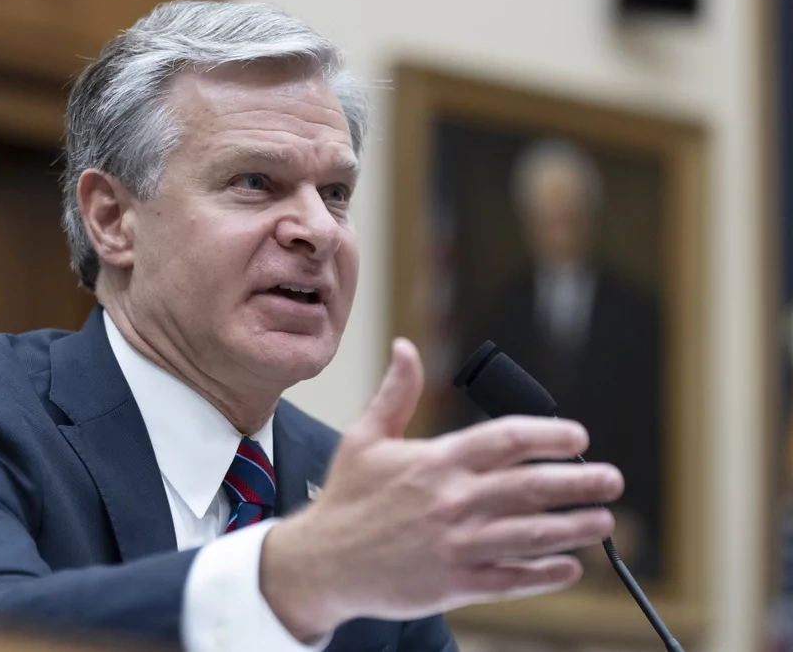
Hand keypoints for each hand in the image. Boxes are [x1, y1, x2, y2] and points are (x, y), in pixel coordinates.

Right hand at [260, 338, 622, 640]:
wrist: (322, 563)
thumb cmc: (346, 499)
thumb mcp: (365, 438)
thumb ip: (395, 393)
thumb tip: (406, 347)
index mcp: (435, 462)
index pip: (506, 439)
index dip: (549, 435)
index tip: (577, 437)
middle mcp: (452, 502)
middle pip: (532, 487)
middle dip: (580, 482)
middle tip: (610, 479)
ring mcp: (457, 545)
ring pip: (532, 535)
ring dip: (575, 527)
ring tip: (604, 520)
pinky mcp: (456, 584)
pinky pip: (513, 579)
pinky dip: (546, 574)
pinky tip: (571, 566)